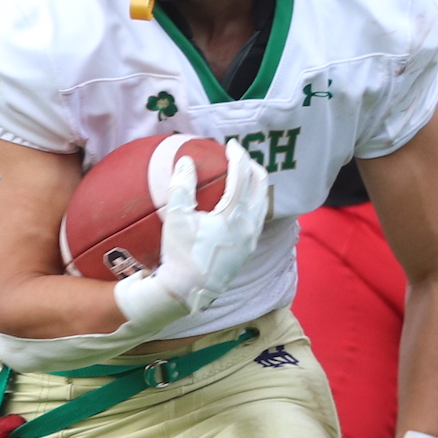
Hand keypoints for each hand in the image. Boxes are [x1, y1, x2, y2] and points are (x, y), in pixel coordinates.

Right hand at [151, 141, 268, 316]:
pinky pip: (257, 218)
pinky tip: (240, 205)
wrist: (188, 291)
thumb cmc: (180, 254)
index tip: (231, 145)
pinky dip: (252, 203)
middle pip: (260, 187)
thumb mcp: (176, 218)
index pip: (242, 177)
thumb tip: (185, 161)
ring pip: (262, 203)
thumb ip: (181, 186)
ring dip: (255, 186)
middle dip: (253, 168)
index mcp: (234, 215)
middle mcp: (249, 225)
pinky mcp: (247, 250)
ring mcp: (251, 239)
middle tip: (240, 158)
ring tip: (243, 178)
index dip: (238, 157)